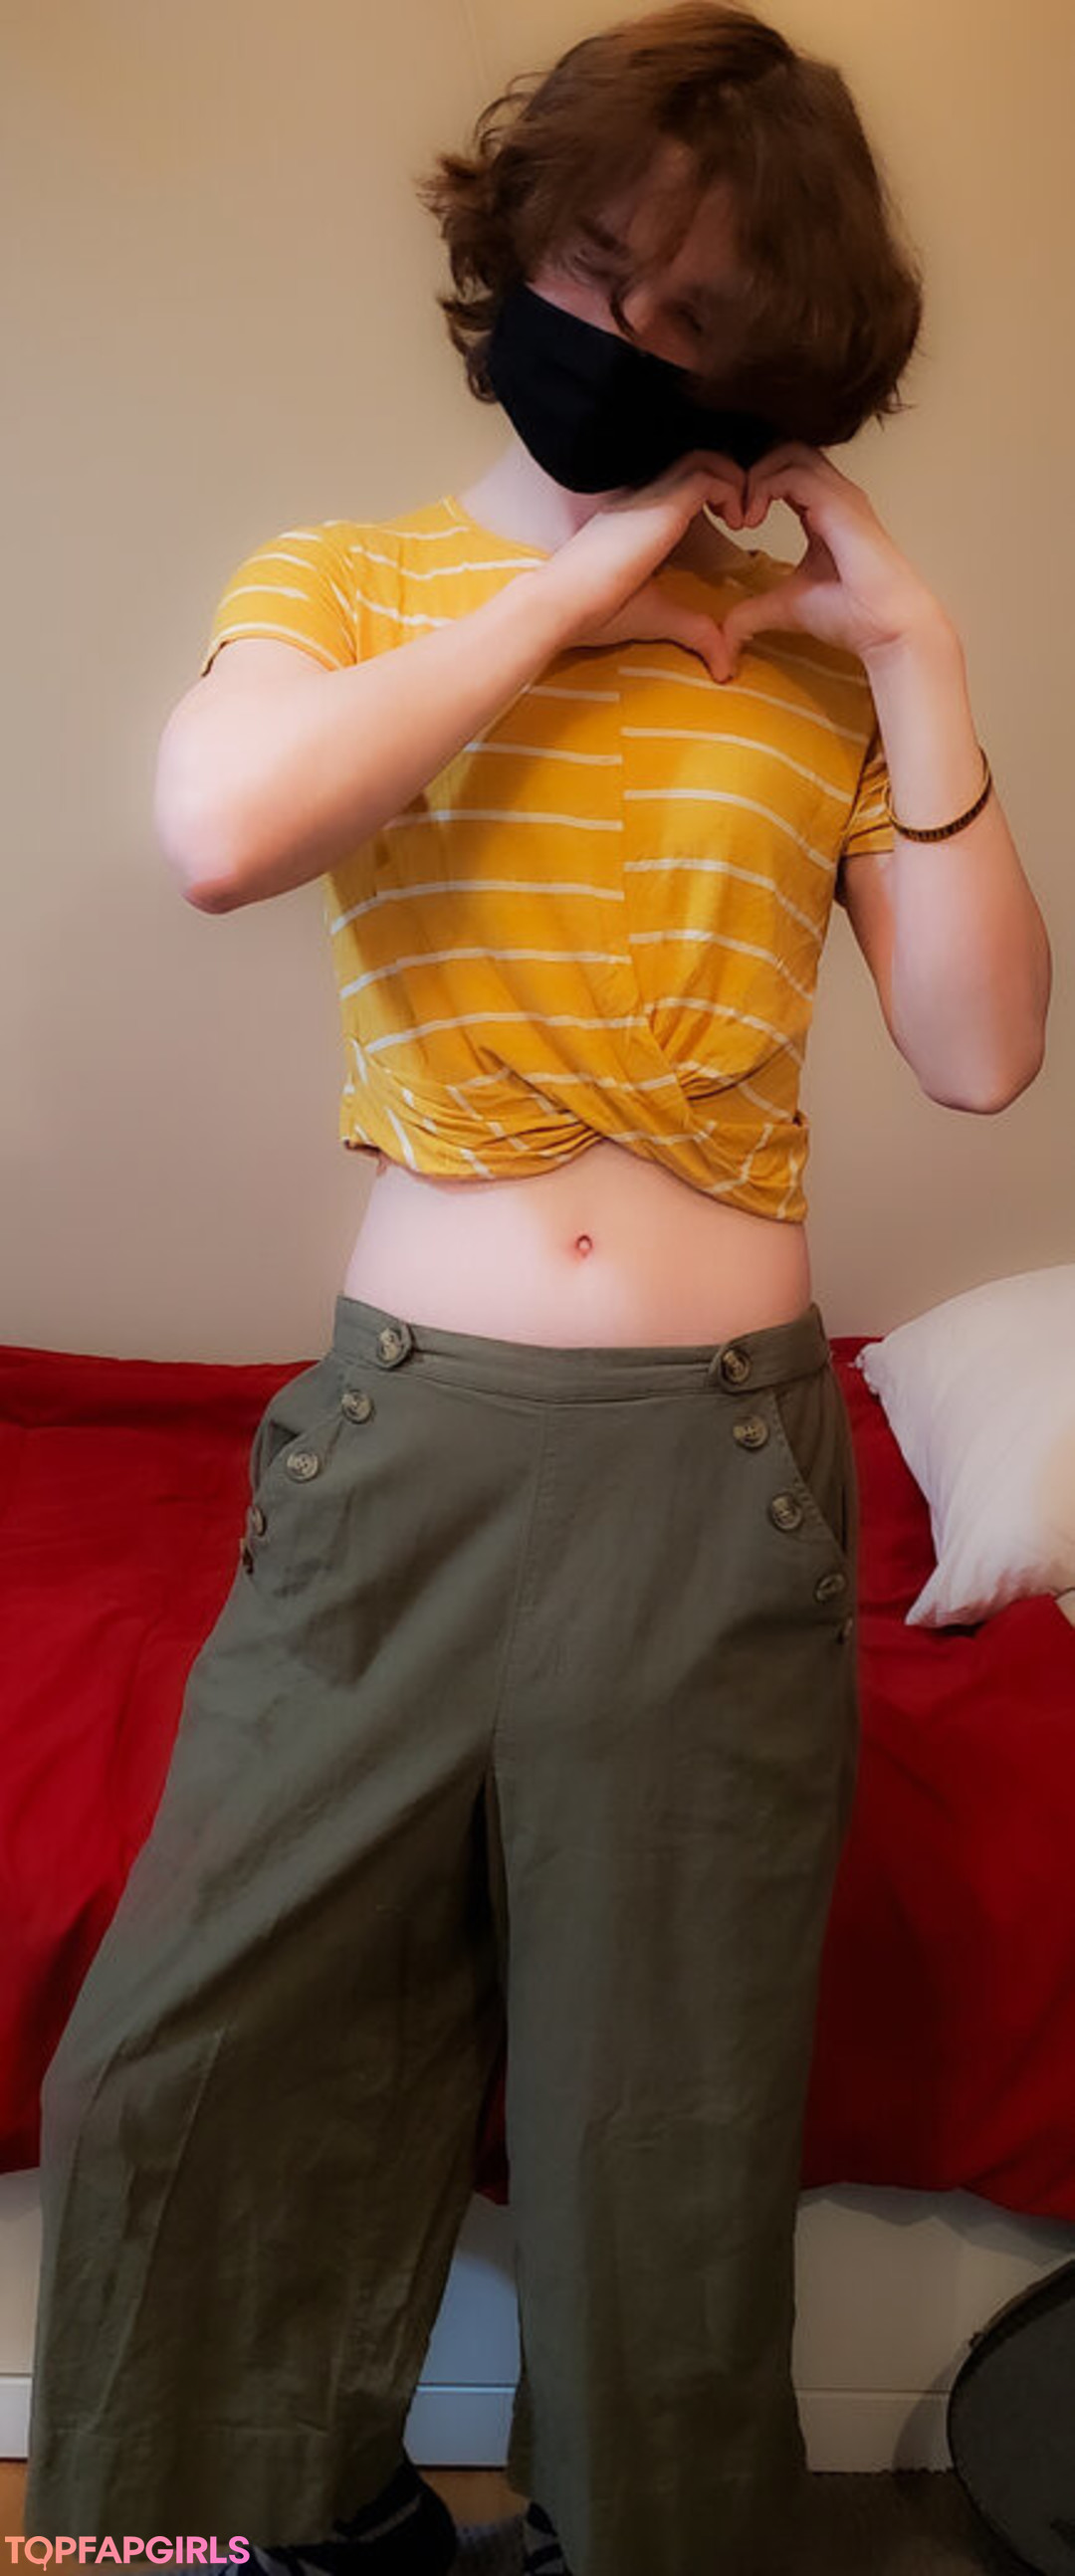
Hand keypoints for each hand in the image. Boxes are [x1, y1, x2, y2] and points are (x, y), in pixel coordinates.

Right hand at [544, 450, 750, 679]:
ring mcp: (653, 494)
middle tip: (743, 516)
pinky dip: (733, 489)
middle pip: (698, 459)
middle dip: (732, 478)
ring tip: (743, 518)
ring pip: (706, 458)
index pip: (685, 481)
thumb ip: (694, 630)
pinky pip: (710, 474)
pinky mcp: (663, 502)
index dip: (717, 491)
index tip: (732, 525)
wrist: (563, 603)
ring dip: (736, 480)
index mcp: (641, 517)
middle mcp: (647, 496)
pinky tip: (737, 522)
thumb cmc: (597, 611)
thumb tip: (724, 666)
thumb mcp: (659, 617)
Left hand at [716, 442, 949, 674]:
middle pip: (787, 450)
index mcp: (824, 510)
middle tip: (734, 512)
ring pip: (789, 453)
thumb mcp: (789, 607)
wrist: (888, 627)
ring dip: (756, 477)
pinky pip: (794, 473)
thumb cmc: (853, 615)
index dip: (754, 485)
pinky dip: (765, 487)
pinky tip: (753, 521)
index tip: (736, 521)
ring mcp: (840, 495)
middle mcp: (835, 494)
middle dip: (753, 472)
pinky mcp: (839, 504)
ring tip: (743, 517)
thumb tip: (726, 629)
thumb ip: (755, 610)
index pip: (786, 470)